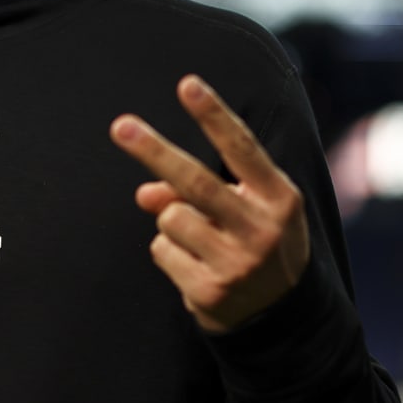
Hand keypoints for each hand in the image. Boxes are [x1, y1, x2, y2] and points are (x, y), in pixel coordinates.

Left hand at [110, 75, 309, 332]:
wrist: (282, 318)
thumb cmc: (257, 243)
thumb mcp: (246, 210)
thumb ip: (200, 190)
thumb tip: (145, 192)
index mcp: (278, 198)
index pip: (243, 148)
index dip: (214, 116)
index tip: (187, 84)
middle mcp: (261, 228)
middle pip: (196, 181)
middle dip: (155, 151)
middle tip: (120, 126)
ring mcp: (237, 262)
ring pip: (171, 217)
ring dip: (172, 222)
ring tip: (200, 240)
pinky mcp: (210, 291)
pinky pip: (161, 250)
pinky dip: (168, 252)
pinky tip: (195, 266)